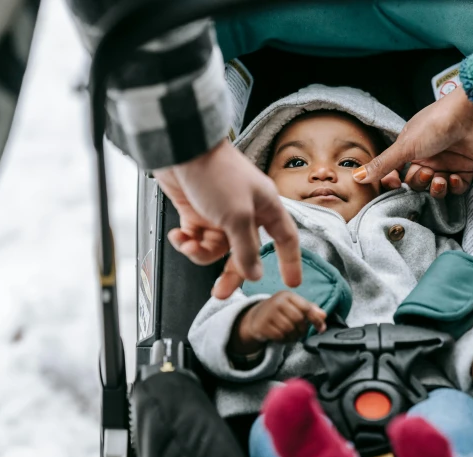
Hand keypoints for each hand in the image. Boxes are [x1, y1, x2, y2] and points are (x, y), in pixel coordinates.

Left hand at [153, 139, 301, 295]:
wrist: (181, 149)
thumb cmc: (217, 173)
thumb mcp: (237, 216)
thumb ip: (247, 249)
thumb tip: (254, 273)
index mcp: (265, 207)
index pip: (286, 239)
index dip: (290, 261)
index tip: (292, 282)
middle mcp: (246, 212)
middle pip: (245, 253)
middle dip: (231, 272)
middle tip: (221, 292)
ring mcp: (220, 213)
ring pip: (217, 249)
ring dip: (200, 253)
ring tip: (189, 245)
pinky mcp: (197, 212)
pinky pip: (196, 239)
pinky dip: (186, 241)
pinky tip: (180, 236)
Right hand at [236, 291, 326, 349]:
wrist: (257, 317)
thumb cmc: (280, 311)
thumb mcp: (294, 306)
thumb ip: (310, 309)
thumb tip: (323, 315)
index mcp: (287, 295)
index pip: (306, 307)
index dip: (316, 320)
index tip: (321, 328)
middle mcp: (277, 302)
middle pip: (298, 319)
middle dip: (303, 329)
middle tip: (301, 332)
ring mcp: (268, 313)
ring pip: (289, 329)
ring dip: (294, 336)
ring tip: (291, 334)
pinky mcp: (262, 325)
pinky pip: (279, 336)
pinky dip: (284, 340)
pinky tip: (283, 337)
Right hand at [353, 86, 472, 198]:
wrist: (472, 114)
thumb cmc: (437, 123)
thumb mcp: (405, 146)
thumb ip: (383, 164)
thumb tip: (357, 176)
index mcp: (410, 148)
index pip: (397, 173)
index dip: (395, 182)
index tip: (395, 185)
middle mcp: (427, 156)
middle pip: (417, 183)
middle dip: (420, 183)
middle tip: (426, 173)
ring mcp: (447, 162)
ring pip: (436, 188)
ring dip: (437, 188)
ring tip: (441, 179)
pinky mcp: (466, 167)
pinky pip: (457, 187)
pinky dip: (455, 187)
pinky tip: (454, 178)